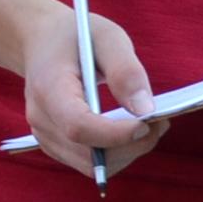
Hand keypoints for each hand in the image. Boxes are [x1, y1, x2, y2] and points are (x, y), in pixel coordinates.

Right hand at [15, 0, 167, 180]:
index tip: (148, 124)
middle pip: (88, 152)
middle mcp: (41, 119)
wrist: (42, 42)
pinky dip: (117, 152)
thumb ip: (126, 71)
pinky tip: (131, 130)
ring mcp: (45, 136)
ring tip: (150, 124)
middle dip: (131, 145)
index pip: (78, 126)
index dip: (115, 133)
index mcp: (48, 89)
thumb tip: (146, 110)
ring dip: (128, 151)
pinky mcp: (56, 145)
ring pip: (92, 164)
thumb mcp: (107, 38)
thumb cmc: (77, 37)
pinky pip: (90, 162)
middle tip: (161, 122)